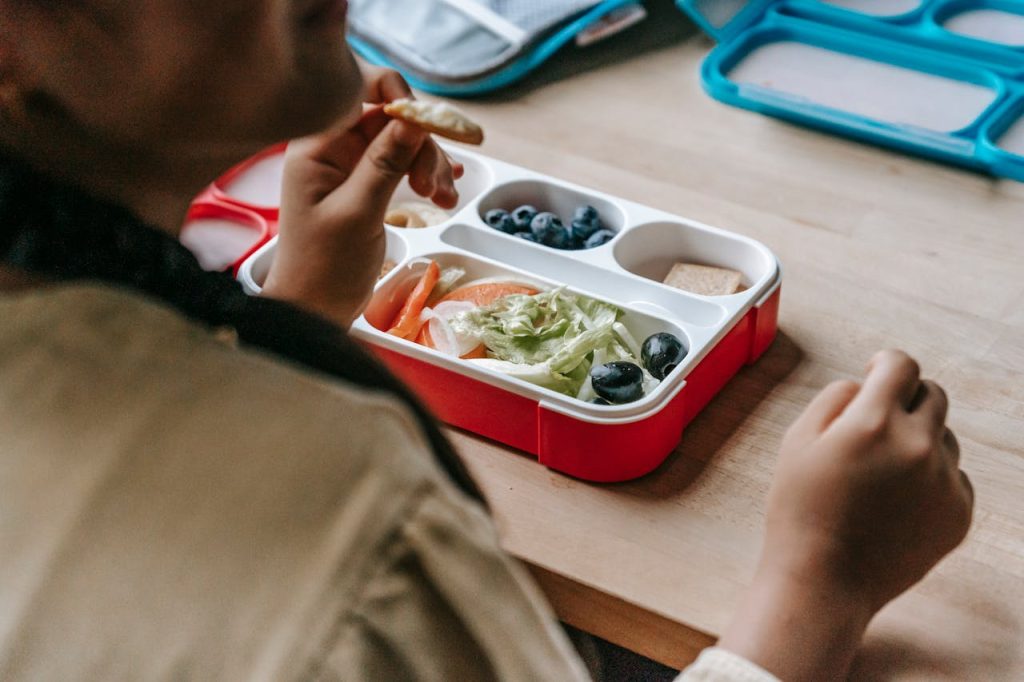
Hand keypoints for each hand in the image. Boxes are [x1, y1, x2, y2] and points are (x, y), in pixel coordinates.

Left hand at [262, 66, 462, 327]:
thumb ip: (385, 163)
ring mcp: (351, 167)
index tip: (428, 126)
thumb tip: (415, 119)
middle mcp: (333, 149)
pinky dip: (425, 175)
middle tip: (435, 189)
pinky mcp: (367, 186)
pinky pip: (402, 166)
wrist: (313, 310)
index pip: (357, 91)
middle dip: (421, 145)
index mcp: (317, 146)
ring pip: (402, 144)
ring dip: (430, 165)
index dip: (396, 97)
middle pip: (390, 120)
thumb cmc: (324, 268)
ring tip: (444, 201)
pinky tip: (445, 189)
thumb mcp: (358, 213)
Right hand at [718, 350, 973, 680]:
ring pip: (944, 437)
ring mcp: (944, 482)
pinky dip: (930, 478)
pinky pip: (954, 477)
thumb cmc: (799, 509)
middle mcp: (918, 445)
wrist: (823, 581)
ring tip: (880, 472)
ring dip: (919, 439)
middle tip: (877, 421)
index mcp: (874, 421)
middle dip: (906, 397)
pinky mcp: (959, 514)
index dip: (886, 363)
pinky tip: (896, 501)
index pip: (902, 365)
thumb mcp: (796, 441)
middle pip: (933, 394)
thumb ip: (833, 399)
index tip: (877, 369)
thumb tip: (864, 385)